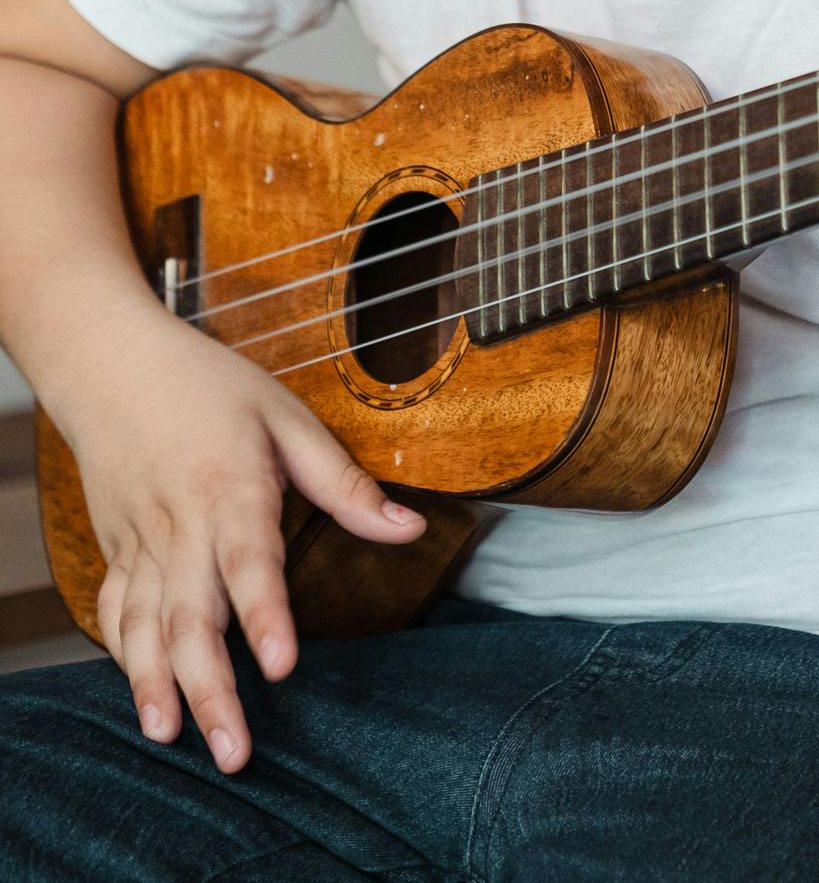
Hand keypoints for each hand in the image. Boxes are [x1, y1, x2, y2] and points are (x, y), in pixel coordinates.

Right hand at [59, 305, 426, 772]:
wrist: (113, 363)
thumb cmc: (210, 385)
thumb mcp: (287, 417)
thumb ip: (345, 482)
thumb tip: (410, 528)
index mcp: (229, 484)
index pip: (248, 560)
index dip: (265, 615)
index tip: (283, 666)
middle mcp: (180, 521)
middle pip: (189, 615)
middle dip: (209, 687)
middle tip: (234, 751)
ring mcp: (140, 539)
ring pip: (142, 625)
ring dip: (156, 685)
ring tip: (174, 738)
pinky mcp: (116, 548)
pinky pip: (115, 611)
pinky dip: (125, 657)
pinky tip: (146, 697)